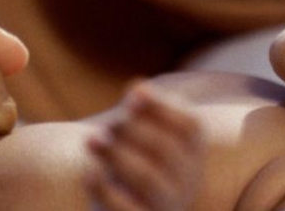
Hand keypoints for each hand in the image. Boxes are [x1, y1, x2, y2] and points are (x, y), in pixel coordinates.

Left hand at [87, 84, 203, 210]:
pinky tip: (89, 170)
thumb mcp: (142, 132)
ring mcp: (168, 206)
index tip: (133, 94)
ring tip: (91, 139)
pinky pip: (125, 210)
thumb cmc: (136, 160)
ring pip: (149, 179)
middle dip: (132, 130)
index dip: (162, 107)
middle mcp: (189, 181)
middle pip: (166, 150)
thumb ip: (142, 109)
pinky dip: (103, 188)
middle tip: (108, 125)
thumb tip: (138, 87)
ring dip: (117, 154)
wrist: (129, 207)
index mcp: (195, 153)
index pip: (191, 127)